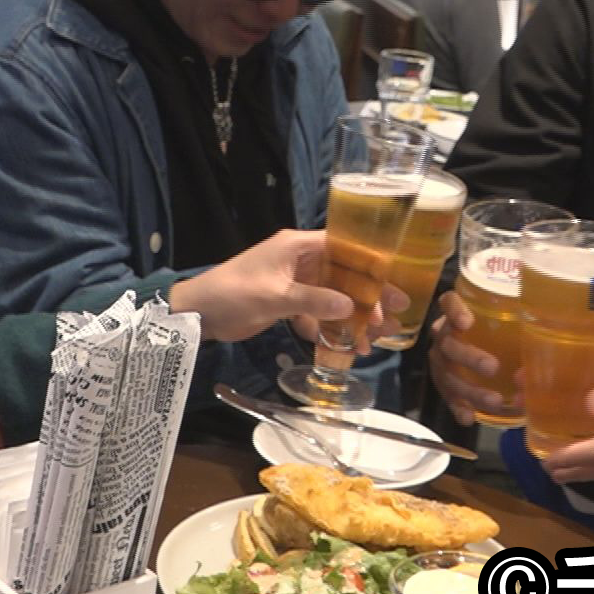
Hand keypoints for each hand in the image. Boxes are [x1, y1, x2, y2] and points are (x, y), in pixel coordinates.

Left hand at [168, 229, 382, 344]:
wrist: (197, 313)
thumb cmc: (234, 293)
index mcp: (298, 246)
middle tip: (395, 317)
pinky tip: (346, 347)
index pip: (344, 247)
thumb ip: (313, 300)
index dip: (370, 264)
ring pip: (333, 296)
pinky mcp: (287, 302)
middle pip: (344, 275)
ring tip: (375, 339)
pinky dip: (330, 328)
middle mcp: (300, 260)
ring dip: (352, 317)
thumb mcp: (275, 296)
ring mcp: (295, 282)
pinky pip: (317, 312)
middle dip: (368, 296)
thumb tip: (350, 306)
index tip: (392, 283)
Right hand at [428, 289, 516, 425]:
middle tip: (492, 367)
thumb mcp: (505, 317)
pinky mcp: (444, 384)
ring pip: (448, 375)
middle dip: (470, 357)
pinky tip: (470, 418)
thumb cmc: (496, 326)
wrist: (471, 346)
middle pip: (448, 344)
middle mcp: (444, 336)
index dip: (454, 311)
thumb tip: (552, 327)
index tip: (468, 322)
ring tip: (494, 400)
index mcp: (456, 314)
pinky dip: (459, 408)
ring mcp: (441, 362)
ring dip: (470, 390)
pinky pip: (448, 397)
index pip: (448, 303)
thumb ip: (521, 319)